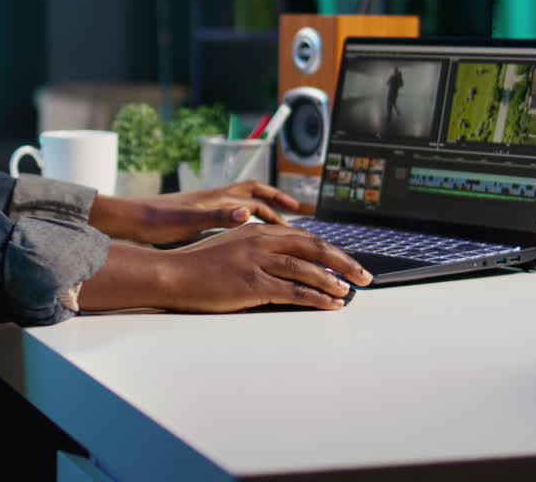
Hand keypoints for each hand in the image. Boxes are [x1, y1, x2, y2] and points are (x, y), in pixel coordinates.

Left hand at [89, 181, 300, 245]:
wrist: (132, 220)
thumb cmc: (159, 221)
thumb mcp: (190, 221)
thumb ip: (219, 217)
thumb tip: (246, 213)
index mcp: (218, 199)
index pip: (256, 196)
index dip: (278, 202)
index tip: (296, 211)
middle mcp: (215, 199)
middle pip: (253, 195)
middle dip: (274, 202)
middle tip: (293, 215)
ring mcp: (206, 207)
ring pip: (242, 204)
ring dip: (260, 212)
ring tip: (274, 227)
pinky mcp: (197, 217)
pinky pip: (229, 215)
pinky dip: (243, 221)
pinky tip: (244, 237)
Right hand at [158, 224, 372, 311]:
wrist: (171, 274)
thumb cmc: (197, 267)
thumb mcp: (230, 248)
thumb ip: (257, 250)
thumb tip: (283, 262)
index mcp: (258, 231)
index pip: (304, 237)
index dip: (330, 250)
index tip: (347, 262)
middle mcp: (261, 241)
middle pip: (314, 248)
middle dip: (343, 262)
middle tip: (364, 275)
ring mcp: (257, 261)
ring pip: (307, 269)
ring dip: (334, 281)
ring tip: (350, 291)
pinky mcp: (252, 283)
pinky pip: (294, 291)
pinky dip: (317, 298)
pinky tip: (331, 304)